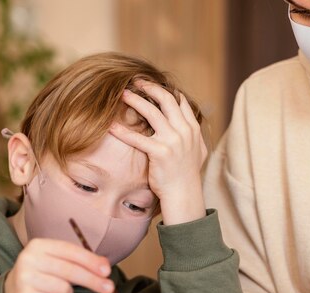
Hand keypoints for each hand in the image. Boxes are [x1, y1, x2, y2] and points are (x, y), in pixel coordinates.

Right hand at [4, 239, 113, 292]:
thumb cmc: (43, 275)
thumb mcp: (56, 261)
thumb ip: (79, 261)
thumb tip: (105, 268)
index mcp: (39, 245)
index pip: (70, 251)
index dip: (91, 261)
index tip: (107, 271)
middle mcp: (29, 259)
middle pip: (70, 271)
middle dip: (93, 280)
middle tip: (109, 289)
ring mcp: (25, 279)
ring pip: (65, 290)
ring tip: (60, 292)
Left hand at [109, 81, 206, 224]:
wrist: (184, 194)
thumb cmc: (187, 174)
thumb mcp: (198, 151)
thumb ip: (194, 135)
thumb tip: (190, 123)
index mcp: (192, 129)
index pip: (180, 101)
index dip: (166, 90)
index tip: (152, 84)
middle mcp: (184, 131)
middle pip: (166, 100)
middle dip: (150, 87)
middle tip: (136, 82)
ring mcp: (173, 141)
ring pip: (151, 112)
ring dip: (135, 100)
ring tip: (123, 94)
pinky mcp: (160, 152)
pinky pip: (137, 138)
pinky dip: (123, 131)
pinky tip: (111, 126)